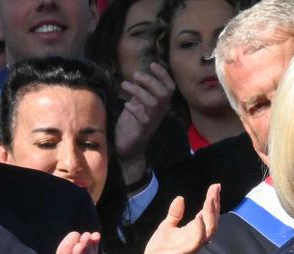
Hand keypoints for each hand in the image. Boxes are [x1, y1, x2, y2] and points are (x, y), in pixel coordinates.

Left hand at [115, 63, 176, 183]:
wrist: (127, 148)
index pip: (169, 88)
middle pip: (164, 93)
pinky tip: (126, 104)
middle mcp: (158, 112)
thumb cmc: (131, 125)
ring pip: (153, 103)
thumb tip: (138, 75)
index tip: (152, 64)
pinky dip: (133, 108)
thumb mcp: (136, 104)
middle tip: (135, 74)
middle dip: (150, 81)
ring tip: (124, 85)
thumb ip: (139, 92)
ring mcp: (151, 121)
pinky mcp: (142, 130)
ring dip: (138, 91)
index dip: (163, 75)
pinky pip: (143, 117)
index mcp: (159, 105)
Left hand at [141, 183, 219, 253]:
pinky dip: (200, 228)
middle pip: (213, 220)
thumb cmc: (160, 247)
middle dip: (215, 204)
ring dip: (211, 214)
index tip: (214, 187)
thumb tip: (181, 198)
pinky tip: (199, 216)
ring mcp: (194, 244)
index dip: (212, 201)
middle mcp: (198, 237)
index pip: (207, 214)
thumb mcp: (167, 225)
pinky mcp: (187, 251)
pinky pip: (198, 240)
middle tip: (215, 189)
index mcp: (194, 231)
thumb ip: (175, 213)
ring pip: (209, 229)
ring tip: (210, 199)